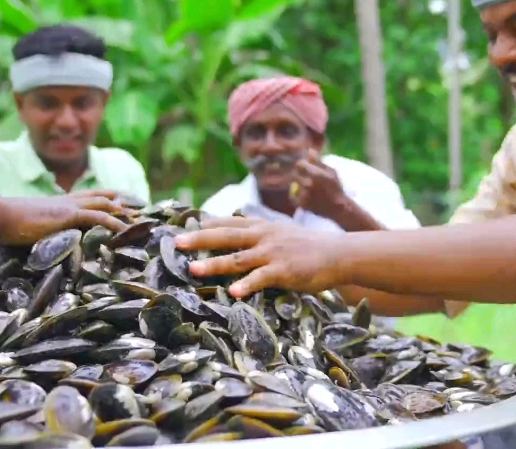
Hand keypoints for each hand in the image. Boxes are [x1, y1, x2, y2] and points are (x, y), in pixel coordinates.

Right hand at [0, 192, 126, 245]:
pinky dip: (113, 222)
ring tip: (138, 222)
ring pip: (104, 204)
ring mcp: (68, 206)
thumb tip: (38, 242)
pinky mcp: (67, 215)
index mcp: (58, 202)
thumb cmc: (6, 223)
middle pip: (101, 197)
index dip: (105, 197)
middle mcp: (66, 201)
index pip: (88, 196)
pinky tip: (125, 230)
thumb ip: (39, 230)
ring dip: (123, 212)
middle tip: (138, 212)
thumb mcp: (28, 226)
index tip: (121, 202)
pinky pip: (97, 216)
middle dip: (121, 203)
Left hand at [175, 217, 346, 297]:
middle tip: (176, 242)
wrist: (339, 254)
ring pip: (237, 258)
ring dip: (214, 264)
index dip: (207, 225)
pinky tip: (232, 292)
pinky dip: (245, 285)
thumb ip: (262, 234)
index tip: (185, 226)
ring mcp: (273, 254)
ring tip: (193, 269)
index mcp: (263, 227)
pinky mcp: (284, 271)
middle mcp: (264, 237)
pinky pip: (260, 278)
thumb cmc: (310, 247)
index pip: (230, 222)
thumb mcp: (283, 233)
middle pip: (226, 236)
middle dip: (199, 238)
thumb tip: (240, 238)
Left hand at [290, 151, 346, 216]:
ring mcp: (303, 195)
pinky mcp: (300, 204)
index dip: (302, 164)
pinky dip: (296, 194)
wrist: (337, 208)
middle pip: (295, 174)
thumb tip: (309, 151)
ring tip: (308, 187)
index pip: (299, 164)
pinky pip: (293, 195)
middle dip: (300, 174)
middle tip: (306, 177)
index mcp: (316, 174)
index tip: (305, 166)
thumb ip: (319, 162)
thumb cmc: (336, 188)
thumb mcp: (331, 172)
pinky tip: (305, 194)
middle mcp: (307, 184)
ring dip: (299, 184)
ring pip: (294, 184)